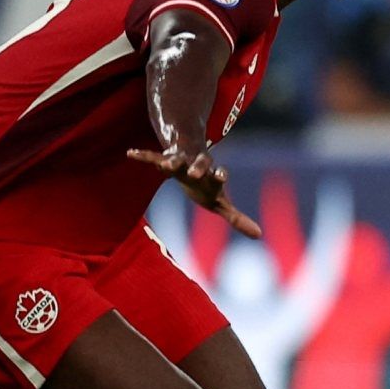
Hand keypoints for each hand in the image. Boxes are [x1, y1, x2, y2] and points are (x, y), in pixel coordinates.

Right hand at [126, 145, 261, 237]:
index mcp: (212, 176)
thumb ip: (236, 218)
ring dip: (171, 161)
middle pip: (200, 164)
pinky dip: (143, 155)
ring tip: (164, 165)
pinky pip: (152, 156)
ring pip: (176, 159)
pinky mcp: (164, 159)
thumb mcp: (220, 202)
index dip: (220, 175)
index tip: (222, 176)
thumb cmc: (207, 186)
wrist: (191, 159)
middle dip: (197, 168)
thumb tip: (259, 235)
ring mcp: (181, 162)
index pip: (219, 175)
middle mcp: (198, 165)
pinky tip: (130, 153)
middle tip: (194, 173)